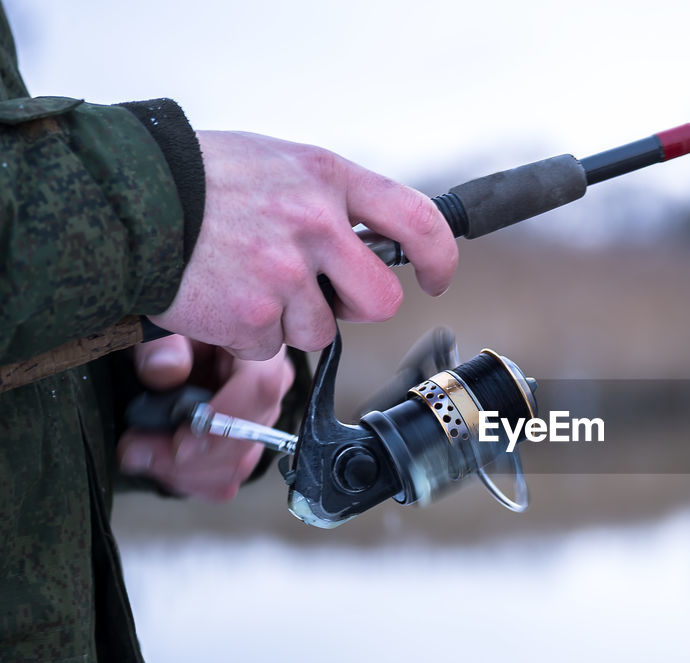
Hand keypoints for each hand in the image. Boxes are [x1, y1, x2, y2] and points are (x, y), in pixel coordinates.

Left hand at [117, 335, 295, 500]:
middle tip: (135, 450)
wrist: (164, 338)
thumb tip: (166, 371)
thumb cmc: (167, 321)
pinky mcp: (243, 441)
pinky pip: (228, 477)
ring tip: (138, 453)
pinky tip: (159, 465)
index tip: (179, 445)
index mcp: (259, 346)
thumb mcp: (156, 319)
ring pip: (238, 464)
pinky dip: (191, 480)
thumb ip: (160, 342)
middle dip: (190, 458)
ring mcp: (259, 417)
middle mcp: (269, 384)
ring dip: (184, 472)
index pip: (260, 388)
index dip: (222, 423)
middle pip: (249, 437)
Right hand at [150, 130, 458, 359]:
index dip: (438, 258)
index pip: (418, 221)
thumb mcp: (279, 163)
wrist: (127, 198)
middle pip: (381, 300)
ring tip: (247, 280)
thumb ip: (330, 200)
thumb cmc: (203, 179)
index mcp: (328, 179)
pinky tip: (222, 296)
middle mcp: (315, 225)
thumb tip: (372, 240)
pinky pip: (269, 347)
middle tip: (324, 294)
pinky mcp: (252, 318)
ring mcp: (285, 275)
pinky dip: (246, 333)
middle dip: (357, 306)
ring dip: (289, 320)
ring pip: (320, 331)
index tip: (433, 277)